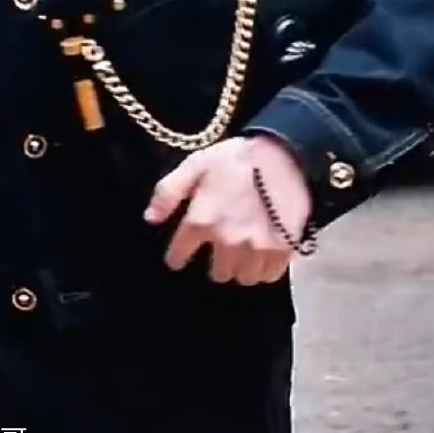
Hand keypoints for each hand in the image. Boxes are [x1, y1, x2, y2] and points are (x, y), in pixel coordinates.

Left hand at [143, 135, 311, 285]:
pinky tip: (261, 255)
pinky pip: (269, 275)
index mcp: (202, 221)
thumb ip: (168, 192)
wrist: (283, 155)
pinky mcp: (283, 250)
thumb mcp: (194, 165)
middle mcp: (228, 241)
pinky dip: (263, 269)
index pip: (180, 253)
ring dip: (240, 268)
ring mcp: (257, 249)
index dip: (177, 256)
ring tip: (241, 254)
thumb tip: (150, 219)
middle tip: (219, 249)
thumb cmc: (234, 158)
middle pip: (218, 273)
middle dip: (215, 264)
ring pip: (244, 277)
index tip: (177, 258)